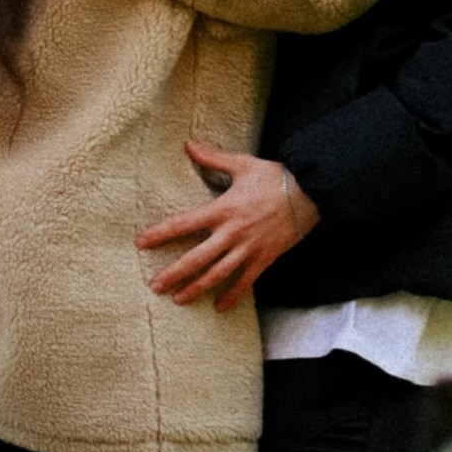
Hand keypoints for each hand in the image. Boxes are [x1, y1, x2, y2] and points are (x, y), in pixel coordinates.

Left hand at [136, 141, 318, 307]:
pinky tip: (219, 308)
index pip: (183, 223)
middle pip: (196, 259)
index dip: (160, 234)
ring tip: (178, 300)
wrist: (311, 193)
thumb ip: (212, 158)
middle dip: (173, 274)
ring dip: (196, 288)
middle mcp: (232, 233)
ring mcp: (248, 249)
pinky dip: (232, 296)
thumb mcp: (242, 164)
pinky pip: (245, 282)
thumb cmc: (275, 177)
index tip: (140, 243)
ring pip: (217, 275)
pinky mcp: (264, 259)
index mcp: (222, 209)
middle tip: (154, 286)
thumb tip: (187, 144)